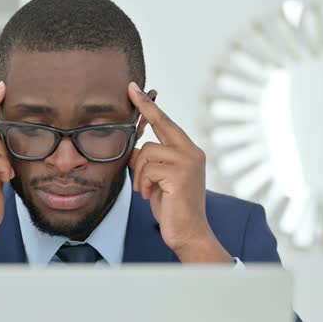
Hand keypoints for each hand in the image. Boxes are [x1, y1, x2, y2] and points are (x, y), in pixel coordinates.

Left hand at [127, 82, 231, 262]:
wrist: (188, 233)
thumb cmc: (172, 207)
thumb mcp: (157, 179)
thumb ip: (149, 161)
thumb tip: (133, 148)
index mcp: (188, 151)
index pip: (166, 123)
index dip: (150, 106)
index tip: (135, 88)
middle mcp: (192, 152)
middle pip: (161, 124)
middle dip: (145, 107)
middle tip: (130, 89)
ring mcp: (189, 162)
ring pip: (148, 151)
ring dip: (139, 172)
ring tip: (146, 189)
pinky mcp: (181, 174)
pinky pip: (148, 168)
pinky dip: (143, 182)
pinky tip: (150, 195)